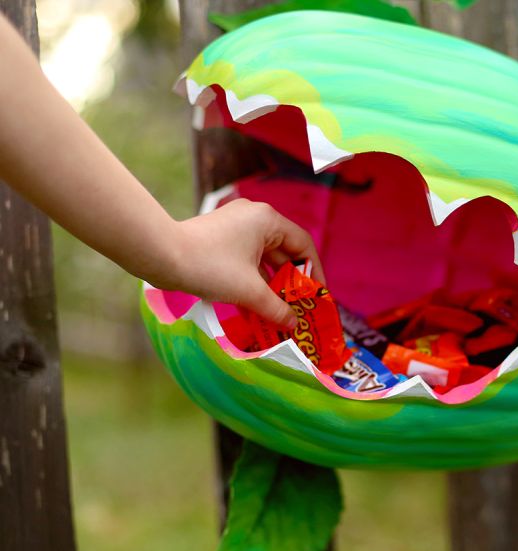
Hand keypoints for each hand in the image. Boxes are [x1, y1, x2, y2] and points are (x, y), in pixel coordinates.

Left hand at [162, 200, 324, 329]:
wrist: (160, 255)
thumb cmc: (209, 266)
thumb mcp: (249, 291)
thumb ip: (276, 308)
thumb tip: (293, 325)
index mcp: (267, 221)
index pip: (302, 245)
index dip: (314, 272)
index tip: (317, 295)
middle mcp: (254, 218)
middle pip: (283, 252)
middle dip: (291, 283)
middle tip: (299, 307)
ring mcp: (235, 227)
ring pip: (263, 258)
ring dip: (271, 285)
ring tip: (278, 311)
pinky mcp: (220, 238)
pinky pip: (247, 260)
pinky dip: (253, 281)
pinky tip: (255, 305)